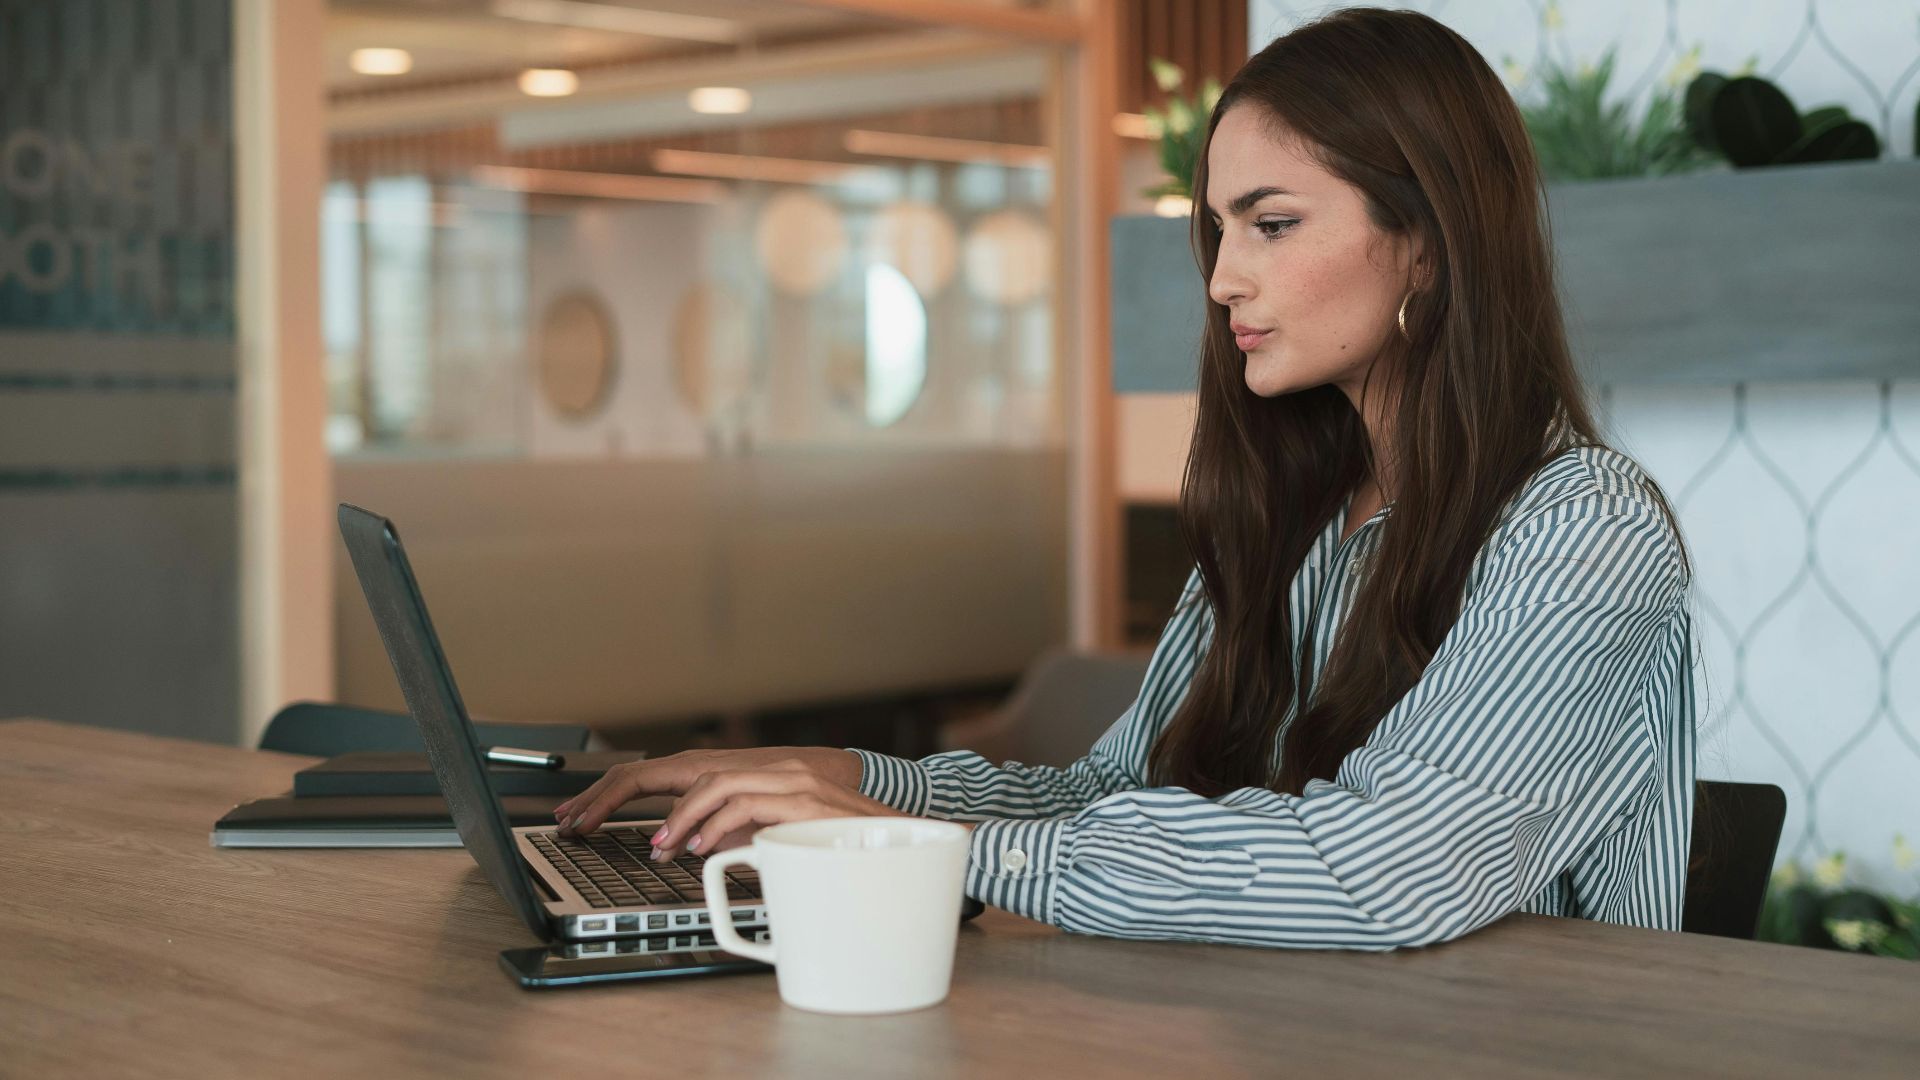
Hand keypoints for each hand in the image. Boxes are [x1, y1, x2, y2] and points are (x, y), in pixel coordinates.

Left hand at [552, 746, 861, 836]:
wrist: (874, 800)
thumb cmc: (811, 812)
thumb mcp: (752, 822)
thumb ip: (716, 829)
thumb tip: (676, 848)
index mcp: (717, 771)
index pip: (648, 775)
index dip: (604, 794)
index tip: (572, 817)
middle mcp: (735, 765)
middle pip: (656, 769)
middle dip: (608, 796)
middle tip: (575, 823)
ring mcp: (765, 774)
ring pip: (701, 782)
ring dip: (672, 818)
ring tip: (655, 848)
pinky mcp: (794, 791)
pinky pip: (741, 801)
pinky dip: (716, 824)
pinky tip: (700, 848)